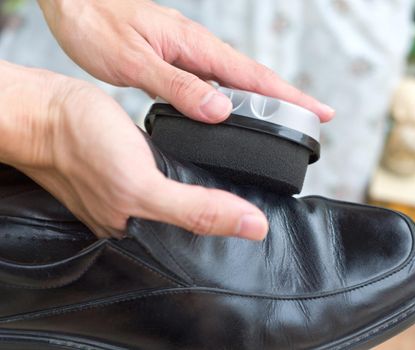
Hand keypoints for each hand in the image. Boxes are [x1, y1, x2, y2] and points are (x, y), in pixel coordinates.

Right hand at [0, 62, 267, 239]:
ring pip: (184, 198)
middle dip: (227, 213)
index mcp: (140, 230)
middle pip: (194, 223)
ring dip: (211, 192)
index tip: (266, 218)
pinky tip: (202, 163)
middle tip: (258, 199)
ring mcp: (134, 192)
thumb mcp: (142, 184)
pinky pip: (170, 176)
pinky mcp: (131, 169)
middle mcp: (139, 216)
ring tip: (241, 184)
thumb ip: (196, 209)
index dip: (234, 231)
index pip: (200, 243)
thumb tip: (250, 226)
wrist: (44, 110)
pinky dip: (189, 171)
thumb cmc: (79, 145)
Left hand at [38, 0, 334, 122]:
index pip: (254, 76)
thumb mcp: (135, 61)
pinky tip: (234, 114)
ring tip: (284, 123)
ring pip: (235, 83)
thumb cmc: (96, 24)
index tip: (319, 110)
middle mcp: (198, 50)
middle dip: (287, 99)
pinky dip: (232, 100)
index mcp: (195, 47)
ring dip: (262, 101)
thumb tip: (219, 110)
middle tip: (312, 121)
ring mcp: (189, 55)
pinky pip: (213, 84)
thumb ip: (177, 86)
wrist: (74, 2)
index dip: (289, 96)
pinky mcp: (177, 61)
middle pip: (253, 79)